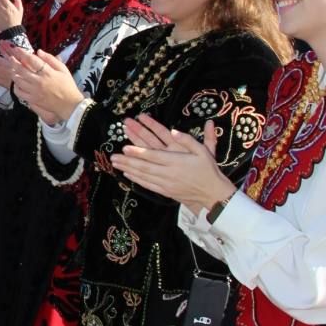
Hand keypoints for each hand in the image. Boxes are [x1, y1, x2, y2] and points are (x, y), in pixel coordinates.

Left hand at [4, 44, 82, 122]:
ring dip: (14, 73)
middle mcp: (39, 81)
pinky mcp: (33, 99)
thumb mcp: (63, 69)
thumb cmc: (68, 85)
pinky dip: (16, 86)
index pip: (31, 60)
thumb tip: (38, 51)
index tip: (17, 48)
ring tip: (13, 69)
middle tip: (10, 57)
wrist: (70, 104)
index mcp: (47, 72)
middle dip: (14, 61)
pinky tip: (17, 83)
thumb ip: (51, 59)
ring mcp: (35, 91)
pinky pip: (19, 92)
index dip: (22, 53)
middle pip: (21, 69)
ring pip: (18, 80)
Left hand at [110, 120, 236, 213]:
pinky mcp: (166, 191)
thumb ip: (188, 140)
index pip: (153, 155)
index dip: (138, 152)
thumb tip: (173, 130)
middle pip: (144, 166)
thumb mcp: (203, 151)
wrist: (213, 194)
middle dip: (127, 161)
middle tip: (113, 157)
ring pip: (143, 176)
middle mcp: (169, 173)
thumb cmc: (208, 170)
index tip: (125, 147)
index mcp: (177, 162)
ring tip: (115, 164)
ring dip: (128, 169)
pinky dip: (136, 179)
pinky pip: (148, 185)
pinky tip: (127, 174)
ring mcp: (166, 184)